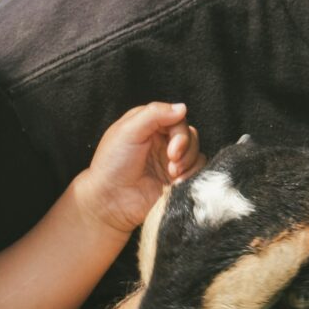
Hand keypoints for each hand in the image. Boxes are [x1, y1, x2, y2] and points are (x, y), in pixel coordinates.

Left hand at [75, 101, 200, 233]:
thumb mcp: (127, 131)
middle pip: (189, 134)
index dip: (179, 131)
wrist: (110, 201)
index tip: (172, 148)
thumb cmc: (112, 165)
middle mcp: (160, 141)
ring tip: (172, 174)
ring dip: (189, 162)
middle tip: (172, 160)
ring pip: (196, 151)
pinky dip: (193, 174)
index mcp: (147, 125)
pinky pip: (198, 170)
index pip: (176, 117)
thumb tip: (182, 107)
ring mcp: (169, 161)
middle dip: (185, 147)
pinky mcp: (176, 179)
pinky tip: (177, 183)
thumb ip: (154, 114)